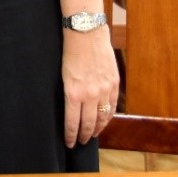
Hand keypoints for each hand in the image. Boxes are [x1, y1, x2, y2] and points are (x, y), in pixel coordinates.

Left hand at [61, 25, 119, 146]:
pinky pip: (112, 106)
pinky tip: (104, 121)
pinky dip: (108, 116)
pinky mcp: (114, 84)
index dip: (71, 135)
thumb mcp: (63, 76)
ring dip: (97, 129)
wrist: (86, 34)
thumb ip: (69, 94)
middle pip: (88, 123)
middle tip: (80, 141)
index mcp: (73, 93)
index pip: (72, 122)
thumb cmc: (70, 52)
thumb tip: (71, 111)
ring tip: (92, 135)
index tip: (69, 143)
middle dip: (83, 135)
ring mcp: (104, 90)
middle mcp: (90, 95)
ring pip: (102, 117)